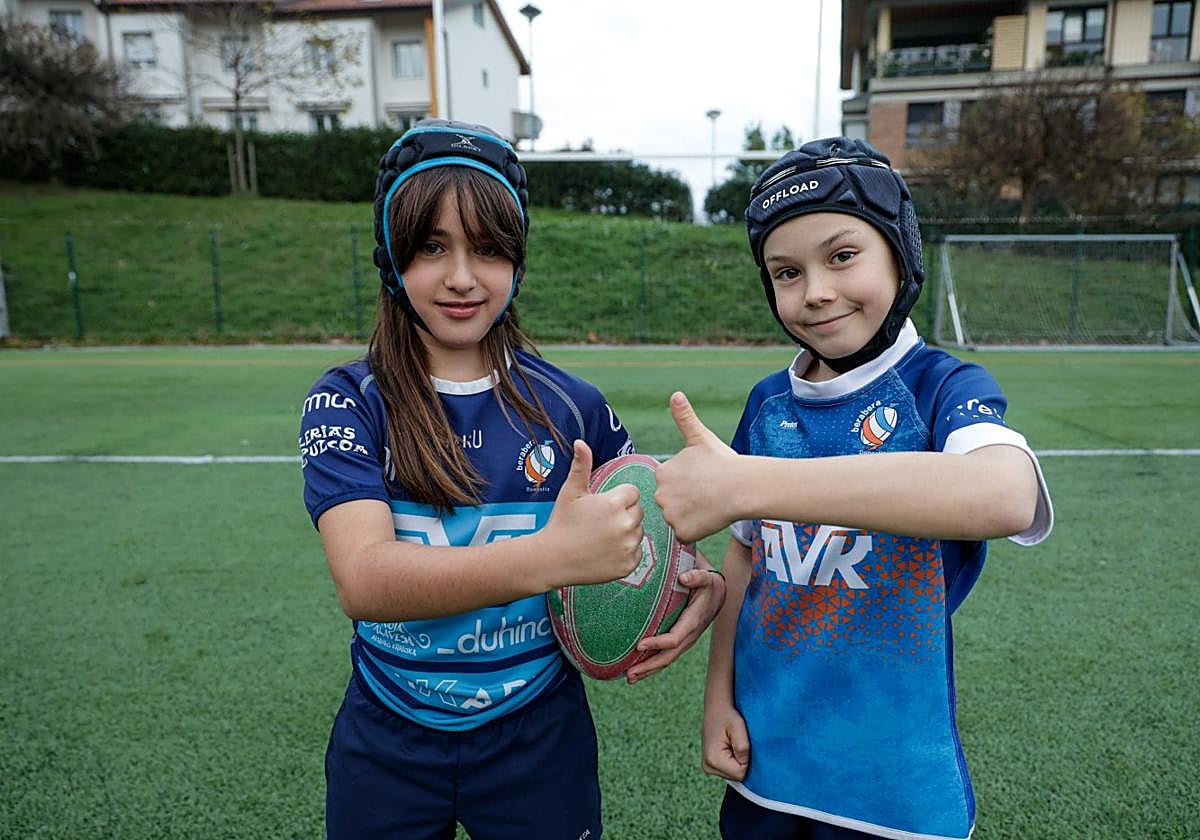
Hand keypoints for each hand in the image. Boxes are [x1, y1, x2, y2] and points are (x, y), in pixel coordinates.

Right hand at [540, 440, 643, 588]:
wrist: (553, 559)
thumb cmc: (561, 522)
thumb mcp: (570, 492)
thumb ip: (581, 466)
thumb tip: (580, 442)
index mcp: (614, 503)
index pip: (632, 493)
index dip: (617, 498)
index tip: (601, 508)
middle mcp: (626, 524)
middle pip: (638, 511)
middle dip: (623, 514)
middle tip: (600, 523)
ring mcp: (628, 546)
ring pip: (639, 532)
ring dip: (626, 533)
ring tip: (602, 538)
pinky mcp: (629, 565)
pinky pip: (637, 552)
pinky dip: (626, 552)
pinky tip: (606, 552)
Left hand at [625, 552, 725, 683]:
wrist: (718, 593)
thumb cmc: (708, 584)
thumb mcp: (706, 577)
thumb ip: (697, 576)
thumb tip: (684, 577)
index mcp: (693, 621)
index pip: (674, 638)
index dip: (657, 643)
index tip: (639, 645)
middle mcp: (690, 636)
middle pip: (668, 656)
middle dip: (649, 666)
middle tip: (628, 674)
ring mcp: (686, 641)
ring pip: (666, 660)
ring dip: (648, 670)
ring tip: (629, 678)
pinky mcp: (681, 641)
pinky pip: (666, 655)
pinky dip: (652, 665)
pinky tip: (638, 670)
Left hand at [655, 391, 741, 542]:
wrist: (741, 486)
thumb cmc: (723, 461)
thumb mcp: (700, 437)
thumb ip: (684, 417)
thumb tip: (675, 394)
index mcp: (662, 472)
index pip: (671, 484)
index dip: (689, 483)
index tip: (704, 479)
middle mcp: (660, 494)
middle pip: (672, 502)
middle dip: (688, 500)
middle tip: (709, 493)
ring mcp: (670, 515)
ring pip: (679, 519)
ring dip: (692, 516)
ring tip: (711, 505)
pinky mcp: (682, 532)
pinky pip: (686, 534)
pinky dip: (697, 531)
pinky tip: (711, 518)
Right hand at [702, 702, 749, 780]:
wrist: (716, 709)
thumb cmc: (728, 716)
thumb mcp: (738, 727)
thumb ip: (743, 748)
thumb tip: (745, 765)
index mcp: (713, 759)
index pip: (741, 774)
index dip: (746, 759)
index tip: (740, 743)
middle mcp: (707, 766)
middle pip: (737, 776)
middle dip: (741, 761)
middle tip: (735, 742)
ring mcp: (707, 767)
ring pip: (734, 775)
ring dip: (737, 760)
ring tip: (731, 743)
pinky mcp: (710, 765)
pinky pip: (729, 771)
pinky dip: (732, 761)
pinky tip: (728, 747)